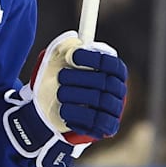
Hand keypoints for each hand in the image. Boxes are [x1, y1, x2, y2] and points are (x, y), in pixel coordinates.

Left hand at [2, 31, 127, 166]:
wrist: (48, 111)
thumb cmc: (58, 82)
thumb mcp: (57, 62)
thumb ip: (65, 48)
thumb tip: (75, 39)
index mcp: (112, 71)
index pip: (111, 63)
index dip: (93, 58)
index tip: (72, 56)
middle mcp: (117, 90)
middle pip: (105, 81)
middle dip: (79, 78)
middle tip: (61, 78)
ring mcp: (114, 109)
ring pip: (100, 100)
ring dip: (76, 96)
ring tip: (60, 95)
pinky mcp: (107, 127)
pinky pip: (98, 121)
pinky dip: (78, 114)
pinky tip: (64, 110)